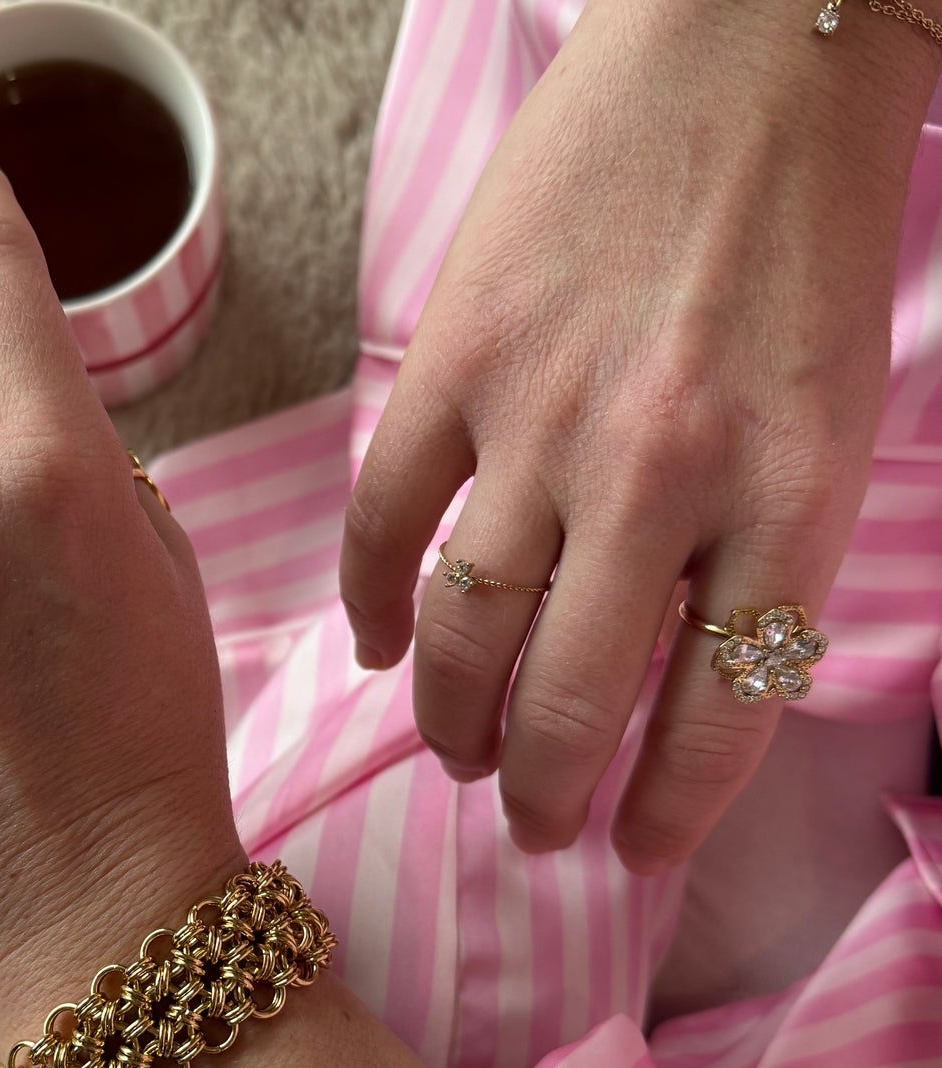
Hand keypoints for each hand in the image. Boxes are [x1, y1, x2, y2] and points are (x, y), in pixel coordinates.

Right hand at [341, 0, 939, 872]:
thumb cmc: (808, 239)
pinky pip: (387, 520)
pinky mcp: (452, 361)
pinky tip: (378, 649)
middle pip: (566, 698)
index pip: (716, 716)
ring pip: (466, 631)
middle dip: (539, 793)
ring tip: (453, 757)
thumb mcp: (830, 419)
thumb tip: (656, 680)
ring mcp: (541, 419)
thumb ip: (755, 557)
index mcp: (787, 498)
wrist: (753, 48)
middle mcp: (660, 479)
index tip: (633, 852)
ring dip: (450, 722)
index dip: (667, 812)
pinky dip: (371, 603)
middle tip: (526, 824)